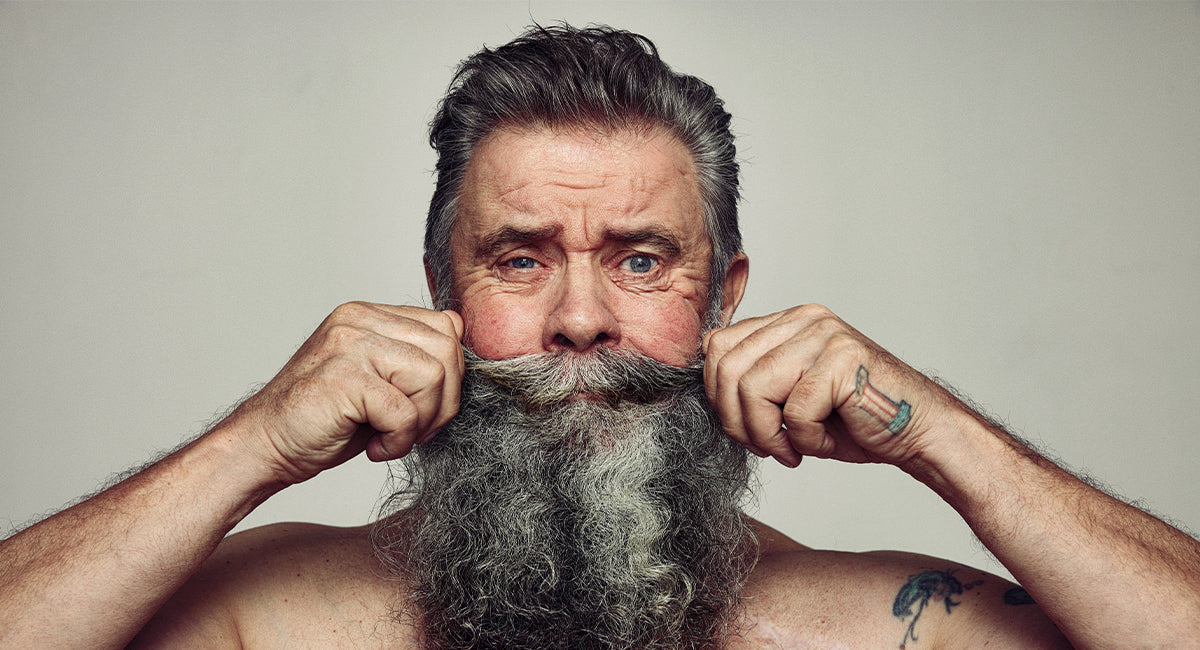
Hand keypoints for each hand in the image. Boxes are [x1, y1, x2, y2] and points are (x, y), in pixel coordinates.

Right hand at [221, 302, 463, 483]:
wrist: (265, 445)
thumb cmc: (325, 420)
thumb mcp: (380, 380)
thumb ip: (415, 357)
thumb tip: (463, 344)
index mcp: (369, 314)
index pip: (446, 327)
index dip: (450, 375)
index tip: (425, 408)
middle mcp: (358, 319)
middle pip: (447, 349)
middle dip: (443, 400)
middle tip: (414, 429)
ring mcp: (349, 344)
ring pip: (432, 376)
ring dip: (421, 421)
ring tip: (391, 436)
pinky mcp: (343, 377)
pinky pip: (405, 412)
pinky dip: (398, 441)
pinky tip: (374, 447)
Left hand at [702, 304, 946, 468]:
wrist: (917, 433)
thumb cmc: (852, 421)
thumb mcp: (788, 397)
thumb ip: (752, 382)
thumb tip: (706, 385)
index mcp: (786, 322)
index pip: (718, 346)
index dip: (718, 395)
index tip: (743, 428)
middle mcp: (804, 319)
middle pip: (727, 366)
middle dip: (735, 419)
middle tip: (764, 446)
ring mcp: (824, 335)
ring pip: (753, 387)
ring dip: (765, 434)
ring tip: (791, 449)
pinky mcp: (843, 360)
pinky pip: (795, 410)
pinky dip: (804, 440)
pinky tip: (823, 442)